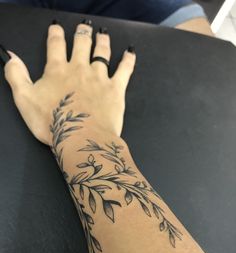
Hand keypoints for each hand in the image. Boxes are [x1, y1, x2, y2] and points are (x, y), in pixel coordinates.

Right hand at [3, 20, 135, 144]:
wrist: (81, 139)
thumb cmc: (52, 122)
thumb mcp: (24, 99)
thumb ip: (16, 76)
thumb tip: (11, 57)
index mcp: (58, 71)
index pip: (56, 45)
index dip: (55, 34)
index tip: (56, 27)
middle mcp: (80, 69)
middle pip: (82, 43)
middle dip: (82, 33)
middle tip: (85, 27)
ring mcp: (99, 78)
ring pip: (102, 52)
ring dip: (103, 41)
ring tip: (103, 34)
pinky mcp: (115, 90)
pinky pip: (124, 70)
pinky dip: (128, 60)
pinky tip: (130, 53)